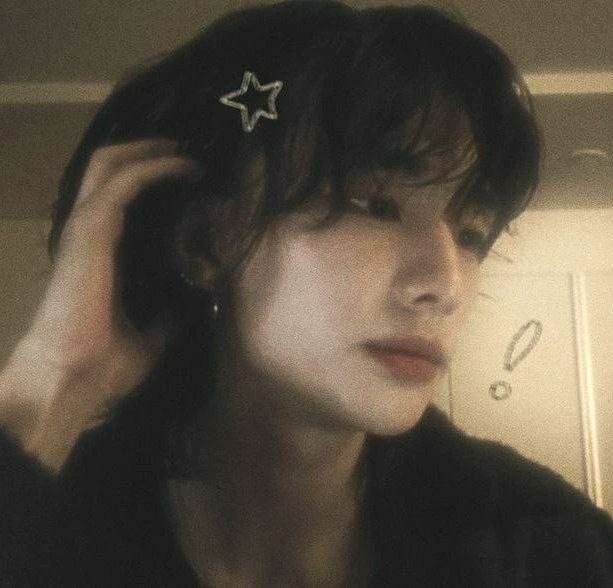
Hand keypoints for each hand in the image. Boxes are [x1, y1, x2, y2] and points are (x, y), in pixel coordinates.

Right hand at [1, 139, 201, 467]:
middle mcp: (91, 232)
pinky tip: (185, 166)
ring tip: (190, 149)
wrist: (73, 381)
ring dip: (153, 150)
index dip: (153, 178)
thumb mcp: (152, 336)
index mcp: (103, 254)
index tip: (193, 174)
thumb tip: (190, 308)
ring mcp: (86, 227)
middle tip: (190, 148)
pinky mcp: (90, 230)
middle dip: (151, 150)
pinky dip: (156, 167)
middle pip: (112, 168)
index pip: (122, 198)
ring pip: (111, 164)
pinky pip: (124, 183)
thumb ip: (167, 317)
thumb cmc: (104, 365)